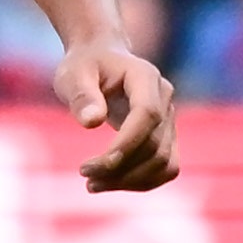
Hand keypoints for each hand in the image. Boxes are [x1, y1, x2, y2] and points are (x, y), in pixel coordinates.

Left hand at [55, 39, 177, 193]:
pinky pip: (164, 167)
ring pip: (163, 162)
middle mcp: (164, 97)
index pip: (147, 114)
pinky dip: (140, 181)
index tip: (95, 165)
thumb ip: (81, 95)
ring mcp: (169, 118)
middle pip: (155, 145)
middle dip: (120, 168)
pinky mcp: (166, 136)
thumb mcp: (73, 74)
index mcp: (145, 76)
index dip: (126, 143)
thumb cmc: (85, 65)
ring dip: (130, 181)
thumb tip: (92, 122)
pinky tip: (110, 183)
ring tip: (92, 184)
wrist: (102, 58)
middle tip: (84, 174)